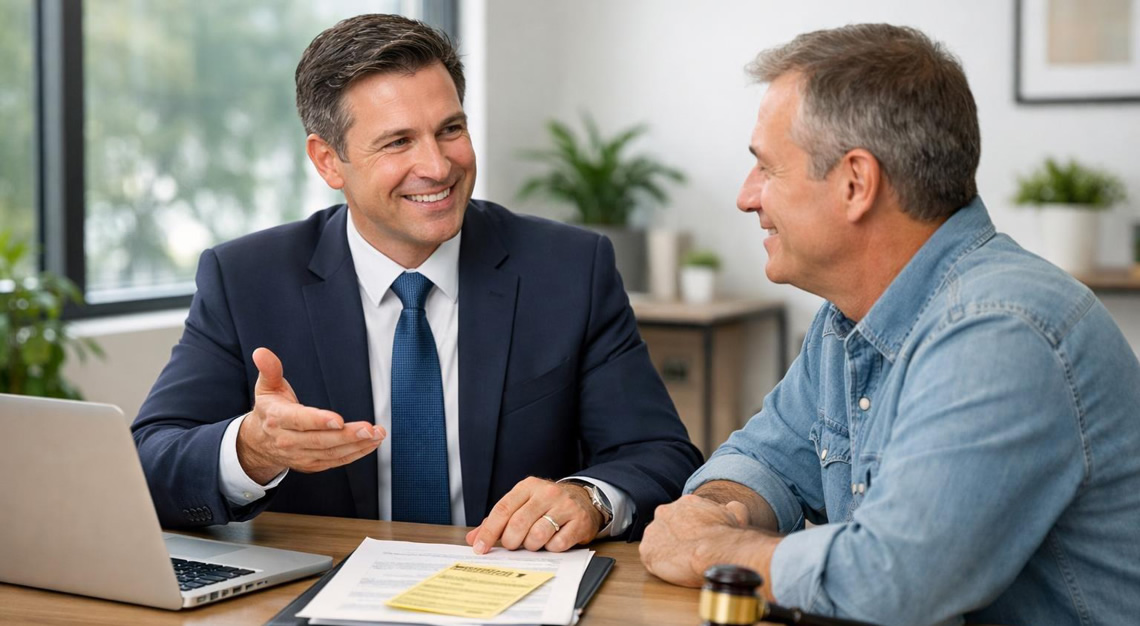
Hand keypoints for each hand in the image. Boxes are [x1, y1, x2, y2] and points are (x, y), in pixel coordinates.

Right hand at [236, 347, 384, 483]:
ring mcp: (300, 455)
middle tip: (369, 429)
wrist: (259, 443)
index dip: (318, 421)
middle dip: (347, 435)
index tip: (339, 419)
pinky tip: (371, 444)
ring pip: (331, 452)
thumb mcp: (267, 387)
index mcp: (277, 419)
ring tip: (377, 434)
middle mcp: (288, 440)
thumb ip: (269, 369)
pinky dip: (355, 454)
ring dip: (357, 445)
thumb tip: (261, 352)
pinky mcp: (311, 464)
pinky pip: (335, 461)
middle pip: (320, 440)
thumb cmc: (270, 409)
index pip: (299, 421)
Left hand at [466, 477, 601, 553]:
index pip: (503, 509)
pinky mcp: (579, 521)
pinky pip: (558, 543)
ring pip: (538, 535)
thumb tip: (473, 539)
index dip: (489, 531)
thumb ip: (498, 521)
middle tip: (513, 546)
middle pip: (518, 523)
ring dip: (532, 546)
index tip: (480, 548)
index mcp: (528, 486)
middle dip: (511, 541)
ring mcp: (565, 506)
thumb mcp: (523, 505)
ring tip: (534, 542)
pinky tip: (552, 541)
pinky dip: (551, 548)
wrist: (584, 500)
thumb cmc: (547, 505)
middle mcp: (547, 493)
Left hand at [640, 495, 763, 587]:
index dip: (690, 528)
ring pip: (657, 541)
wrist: (714, 552)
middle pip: (667, 526)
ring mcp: (653, 531)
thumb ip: (731, 508)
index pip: (683, 514)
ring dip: (666, 550)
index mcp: (685, 502)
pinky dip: (660, 564)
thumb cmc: (726, 536)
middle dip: (676, 537)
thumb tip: (732, 507)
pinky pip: (651, 557)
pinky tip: (673, 569)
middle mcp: (665, 512)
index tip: (698, 539)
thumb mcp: (736, 515)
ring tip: (681, 562)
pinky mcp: (647, 550)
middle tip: (689, 551)